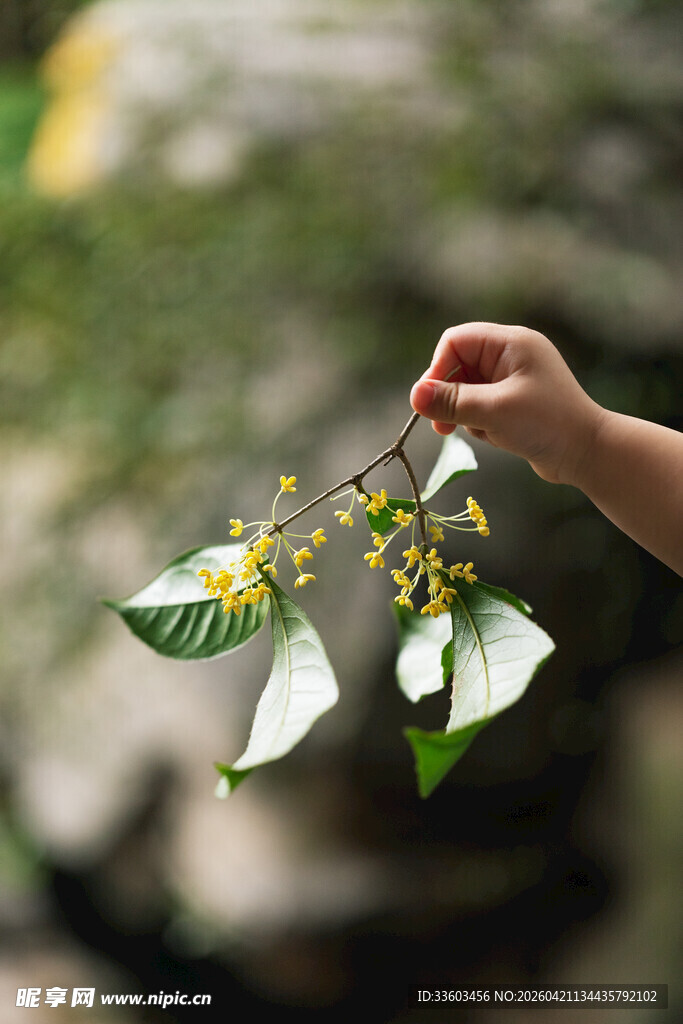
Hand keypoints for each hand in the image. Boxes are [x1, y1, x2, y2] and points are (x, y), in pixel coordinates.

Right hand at [410, 322, 602, 484]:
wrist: (587, 454)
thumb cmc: (547, 424)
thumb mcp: (493, 412)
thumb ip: (452, 401)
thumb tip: (414, 395)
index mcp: (511, 343)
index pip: (456, 341)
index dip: (437, 368)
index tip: (431, 401)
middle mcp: (512, 355)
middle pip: (458, 365)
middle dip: (448, 395)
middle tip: (442, 426)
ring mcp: (514, 379)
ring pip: (466, 388)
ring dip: (464, 412)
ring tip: (479, 432)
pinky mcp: (515, 402)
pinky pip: (480, 405)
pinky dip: (479, 421)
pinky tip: (495, 437)